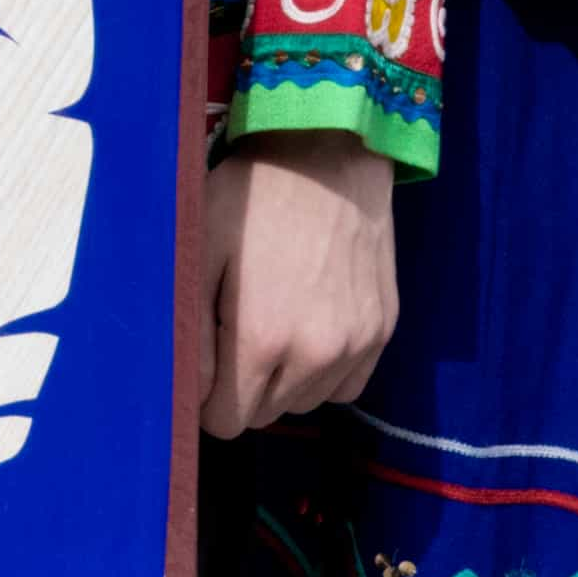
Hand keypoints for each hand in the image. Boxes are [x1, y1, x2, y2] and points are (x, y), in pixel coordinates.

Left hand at [200, 130, 395, 435]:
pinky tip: (308, 327)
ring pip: (307, 403)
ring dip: (284, 382)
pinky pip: (348, 386)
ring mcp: (358, 344)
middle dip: (242, 388)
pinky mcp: (384, 330)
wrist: (329, 154)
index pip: (226, 422)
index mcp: (262, 337)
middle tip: (234, 331)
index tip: (204, 366)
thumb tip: (193, 394)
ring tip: (273, 322)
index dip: (206, 401)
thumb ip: (192, 333)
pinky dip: (324, 372)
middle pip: (265, 415)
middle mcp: (316, 353)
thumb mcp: (199, 252)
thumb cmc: (251, 196)